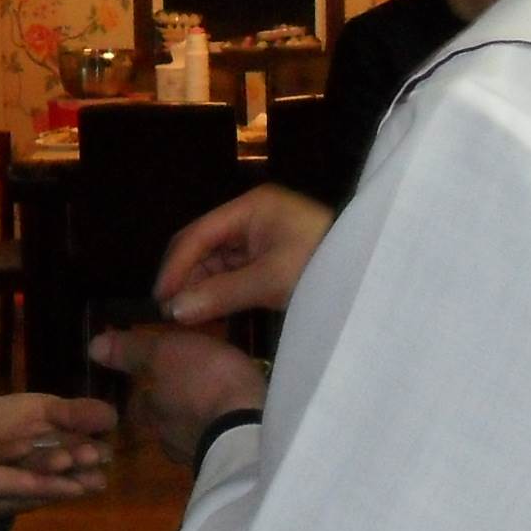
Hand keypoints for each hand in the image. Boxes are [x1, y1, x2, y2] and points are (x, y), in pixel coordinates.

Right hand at [0, 392, 115, 527]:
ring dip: (56, 492)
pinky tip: (52, 489)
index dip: (53, 482)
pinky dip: (36, 493)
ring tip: (90, 486)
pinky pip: (12, 501)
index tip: (84, 479)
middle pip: (30, 495)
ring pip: (24, 500)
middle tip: (100, 480)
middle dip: (65, 487)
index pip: (19, 484)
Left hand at [88, 325, 268, 465]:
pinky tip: (237, 422)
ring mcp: (197, 455)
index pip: (140, 403)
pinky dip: (223, 431)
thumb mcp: (164, 353)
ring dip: (200, 421)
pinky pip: (219, 442)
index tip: (158, 381)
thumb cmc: (202, 383)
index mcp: (150, 412)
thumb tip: (92, 349)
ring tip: (219, 405)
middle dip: (175, 408)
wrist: (248, 430)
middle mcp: (167, 440)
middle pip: (164, 422)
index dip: (148, 391)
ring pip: (191, 434)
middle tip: (192, 390)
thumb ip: (131, 351)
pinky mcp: (227, 463)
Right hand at [154, 185, 334, 323]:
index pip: (199, 234)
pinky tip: (211, 316)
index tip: (160, 299)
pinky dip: (221, 295)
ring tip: (190, 321)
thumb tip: (175, 311)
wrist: (371, 275)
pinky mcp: (271, 260)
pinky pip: (235, 276)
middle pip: (205, 248)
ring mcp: (261, 239)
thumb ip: (220, 294)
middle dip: (187, 280)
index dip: (175, 267)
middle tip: (173, 316)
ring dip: (202, 291)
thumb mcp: (270, 281)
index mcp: (251, 208)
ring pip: (217, 265)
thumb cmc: (321, 266)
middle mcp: (251, 218)